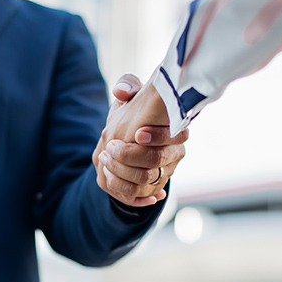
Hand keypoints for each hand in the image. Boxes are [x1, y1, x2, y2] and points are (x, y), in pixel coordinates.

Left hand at [92, 73, 188, 206]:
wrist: (132, 134)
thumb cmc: (135, 110)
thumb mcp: (131, 93)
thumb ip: (127, 85)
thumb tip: (121, 91)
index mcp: (176, 129)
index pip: (176, 135)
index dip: (157, 136)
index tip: (136, 133)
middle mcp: (175, 152)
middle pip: (157, 160)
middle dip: (129, 156)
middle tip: (110, 147)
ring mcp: (165, 171)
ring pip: (147, 180)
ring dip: (122, 172)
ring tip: (104, 159)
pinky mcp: (154, 186)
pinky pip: (142, 196)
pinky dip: (126, 190)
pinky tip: (111, 177)